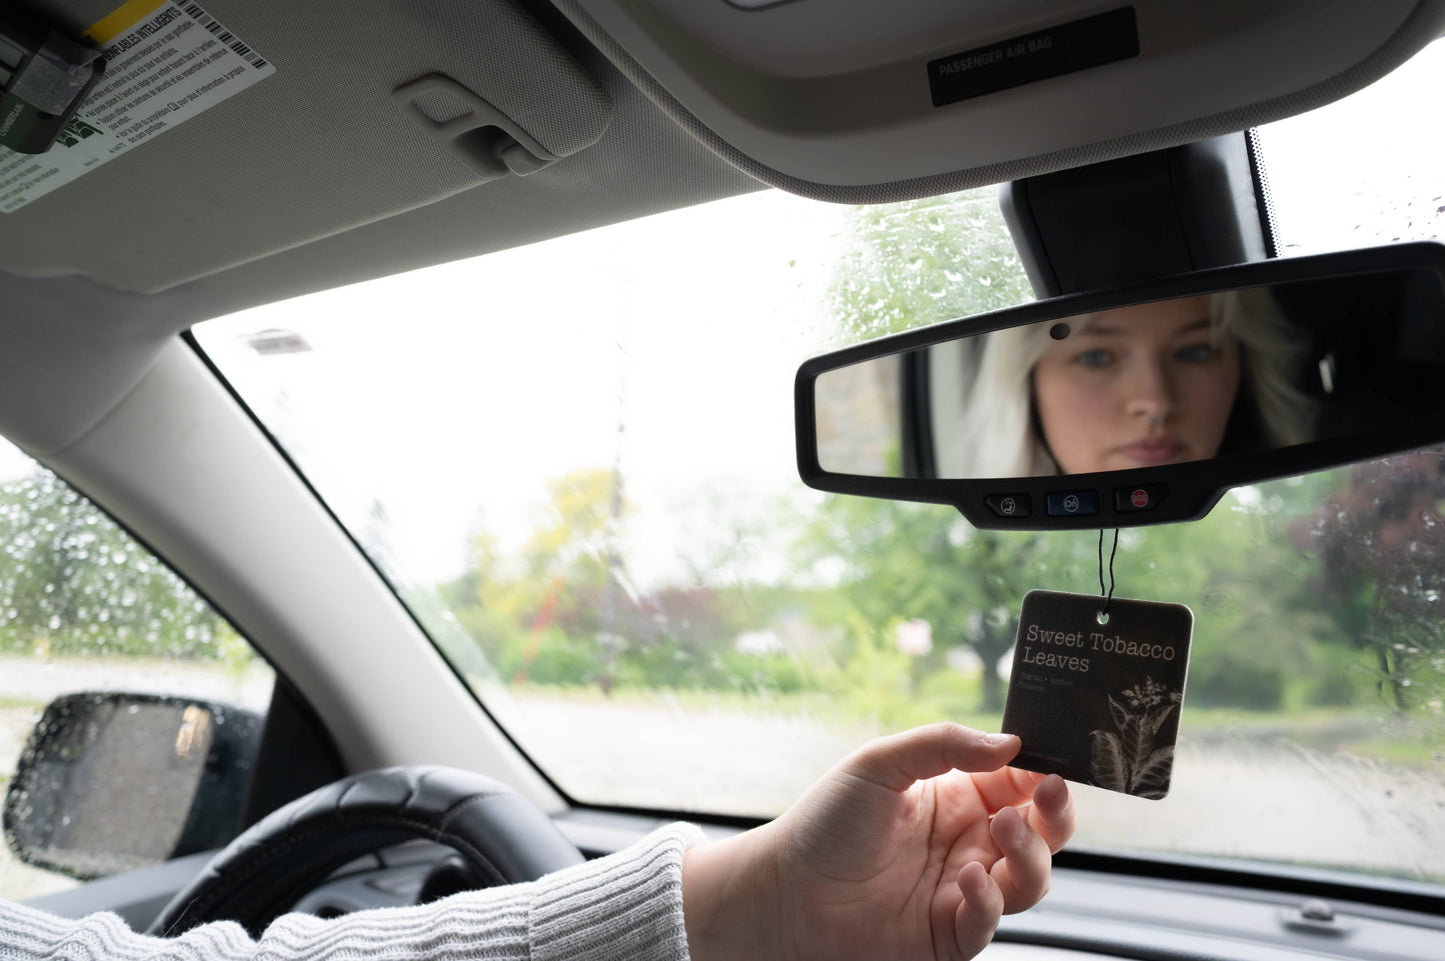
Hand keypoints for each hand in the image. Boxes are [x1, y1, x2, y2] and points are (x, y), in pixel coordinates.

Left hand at [682, 723, 1074, 960]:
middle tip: (1049, 793)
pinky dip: (989, 902)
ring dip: (1030, 854)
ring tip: (1004, 829)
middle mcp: (966, 844)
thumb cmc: (824, 825)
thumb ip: (942, 745)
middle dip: (1055, 814)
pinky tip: (968, 880)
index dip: (1041, 772)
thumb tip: (1009, 743)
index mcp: (955, 799)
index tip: (1052, 761)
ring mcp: (961, 890)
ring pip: (1030, 879)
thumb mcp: (879, 764)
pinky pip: (990, 922)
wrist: (783, 893)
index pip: (1018, 783)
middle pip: (1040, 833)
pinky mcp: (949, 935)